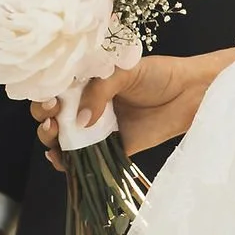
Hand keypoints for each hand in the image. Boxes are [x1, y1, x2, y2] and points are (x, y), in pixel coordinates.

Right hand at [33, 55, 206, 163]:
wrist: (190, 94)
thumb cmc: (158, 75)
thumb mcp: (124, 71)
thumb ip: (99, 91)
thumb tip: (81, 121)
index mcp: (86, 83)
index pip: (54, 89)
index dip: (44, 95)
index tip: (49, 98)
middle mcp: (88, 106)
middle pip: (53, 116)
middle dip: (44, 117)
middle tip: (53, 115)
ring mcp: (98, 129)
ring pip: (64, 139)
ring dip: (51, 139)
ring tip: (54, 132)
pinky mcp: (112, 149)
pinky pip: (85, 160)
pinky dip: (67, 162)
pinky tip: (59, 158)